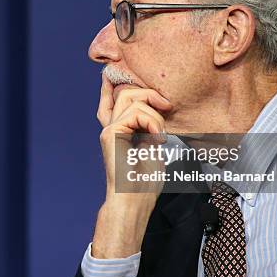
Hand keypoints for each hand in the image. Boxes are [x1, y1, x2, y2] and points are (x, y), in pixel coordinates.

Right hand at [91, 74, 172, 258]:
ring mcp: (109, 129)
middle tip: (167, 105)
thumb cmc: (145, 183)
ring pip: (132, 99)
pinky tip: (157, 139)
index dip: (111, 87)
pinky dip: (153, 123)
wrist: (134, 201)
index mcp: (119, 133)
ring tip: (161, 135)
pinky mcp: (111, 133)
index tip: (112, 75)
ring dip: (155, 113)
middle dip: (147, 92)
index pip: (111, 103)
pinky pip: (136, 113)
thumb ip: (151, 126)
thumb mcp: (153, 147)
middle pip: (125, 94)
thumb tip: (156, 108)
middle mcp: (111, 128)